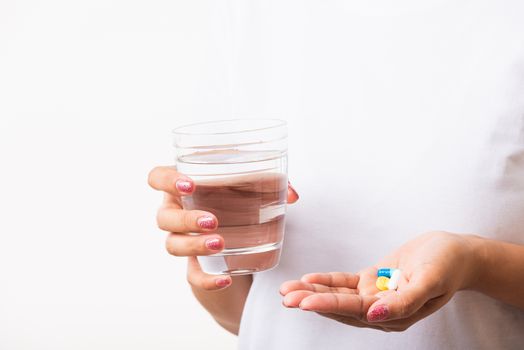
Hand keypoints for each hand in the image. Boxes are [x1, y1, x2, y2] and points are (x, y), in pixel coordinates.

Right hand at [148, 166, 299, 290]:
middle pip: (163, 216)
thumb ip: (272, 184)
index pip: (157, 177)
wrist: (240, 239)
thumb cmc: (239, 200)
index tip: (189, 185)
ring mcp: (183, 240)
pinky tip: (225, 280)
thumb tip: (291, 196)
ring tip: (220, 244)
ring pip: (173, 245)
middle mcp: (177, 212)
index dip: (166, 180)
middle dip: (185, 219)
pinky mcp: (196, 265)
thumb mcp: (254, 187)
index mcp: (184, 186)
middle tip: (212, 221)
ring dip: (194, 245)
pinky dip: (207, 280)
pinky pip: (192, 275)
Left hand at [280, 231, 478, 330]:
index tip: (303, 302)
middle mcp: (381, 310)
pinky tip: (308, 279)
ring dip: (313, 292)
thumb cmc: (447, 265)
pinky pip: (345, 283)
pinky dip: (327, 281)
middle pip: (340, 307)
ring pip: (338, 296)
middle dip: (311, 301)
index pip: (354, 312)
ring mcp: (375, 296)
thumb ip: (403, 303)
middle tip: (286, 296)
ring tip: (287, 290)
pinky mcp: (373, 281)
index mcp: (395, 315)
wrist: (457, 252)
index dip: (327, 305)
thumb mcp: (430, 281)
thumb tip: (376, 316)